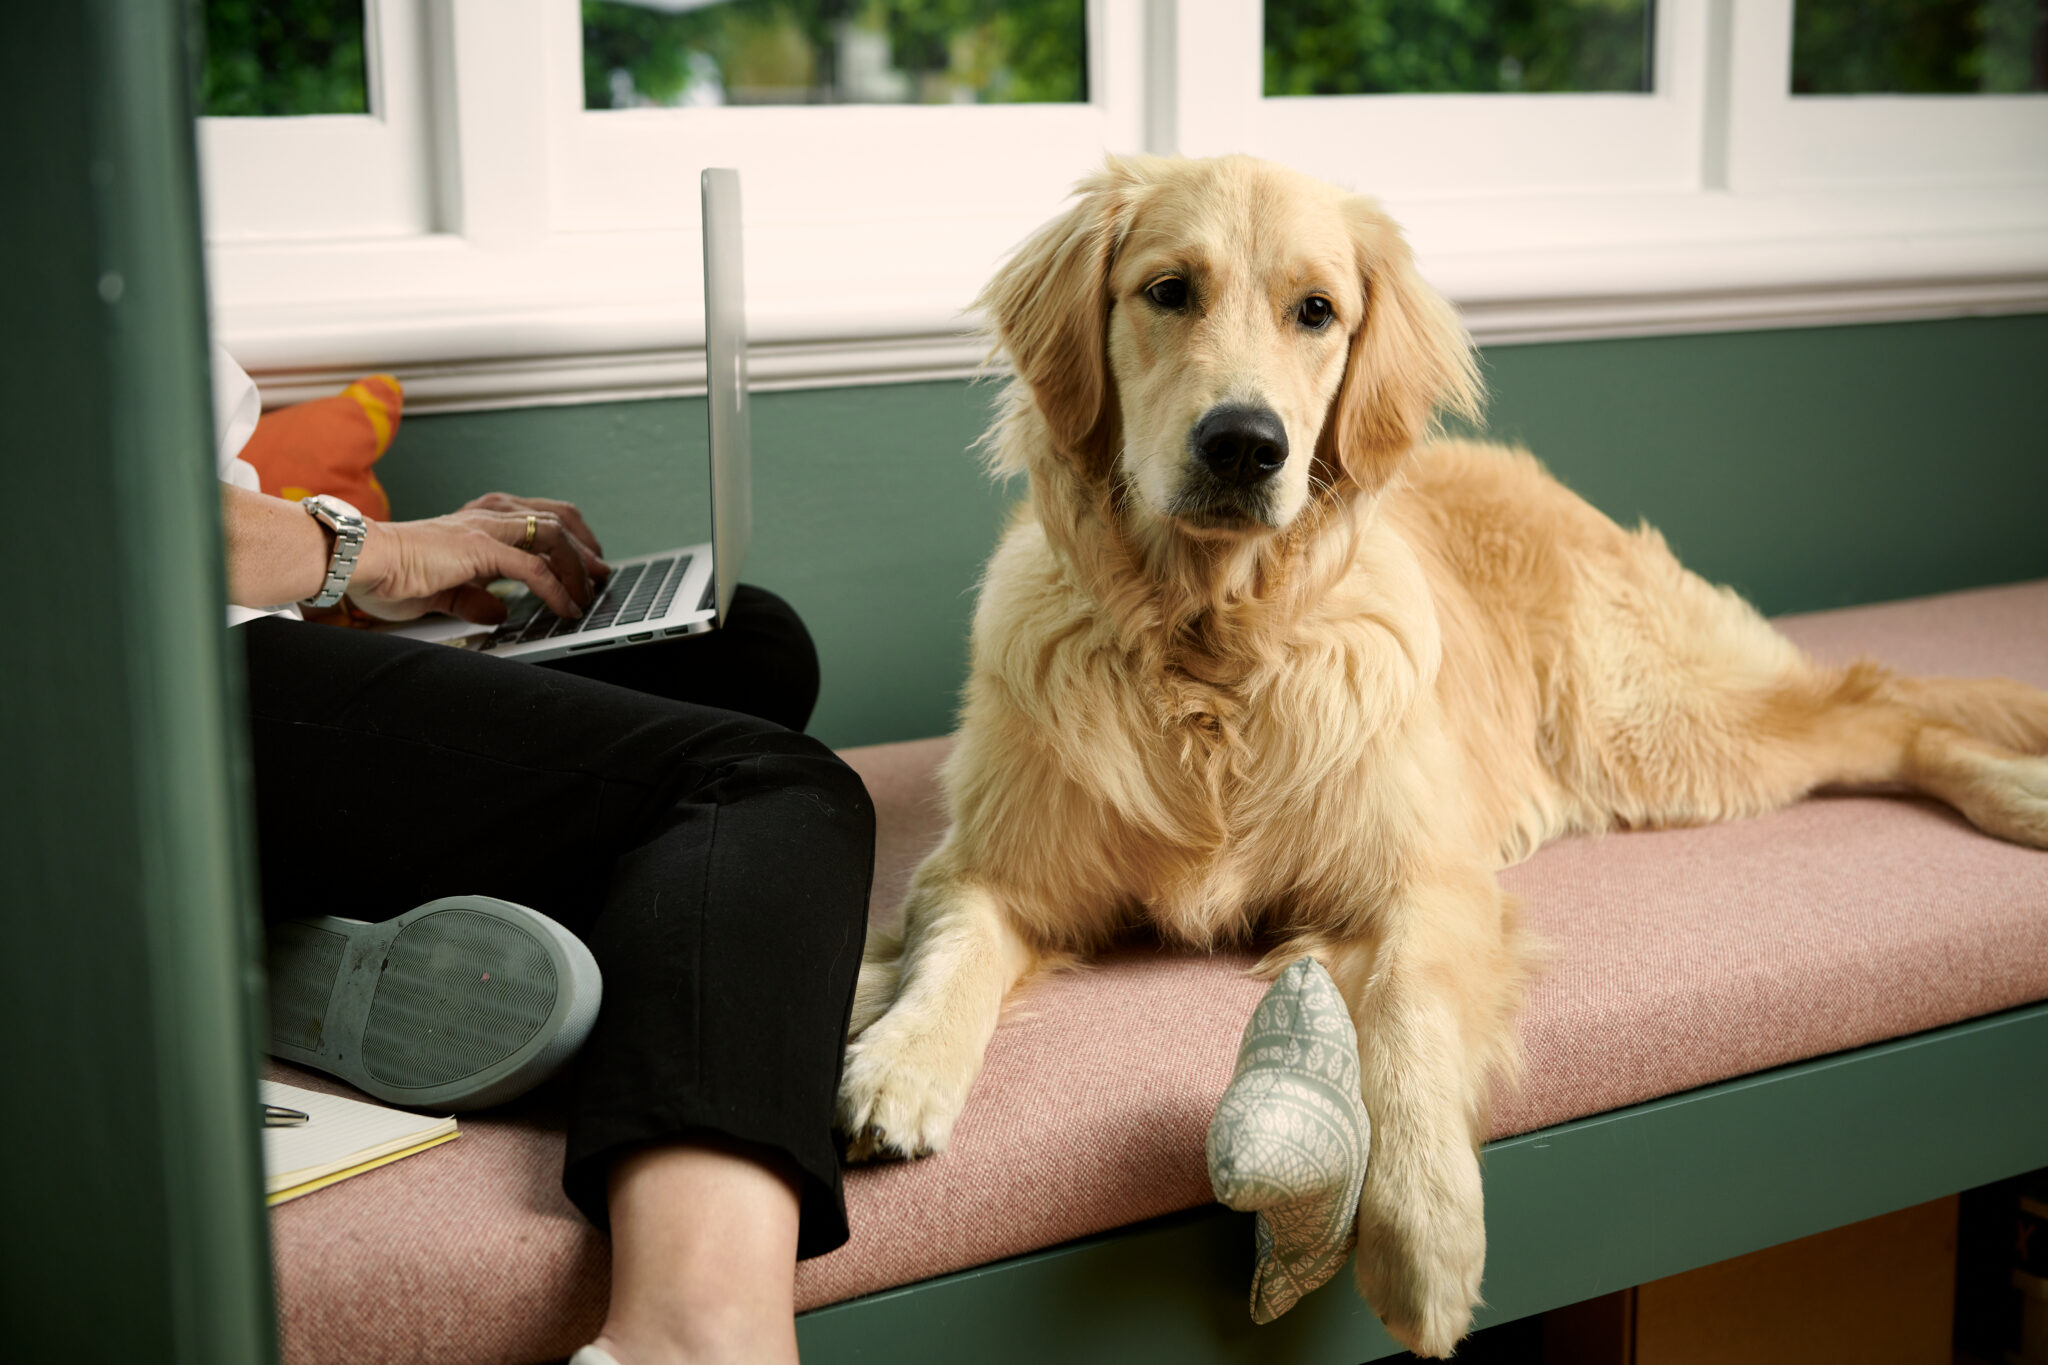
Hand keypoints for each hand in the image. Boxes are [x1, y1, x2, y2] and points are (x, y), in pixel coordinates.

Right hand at [348, 494, 610, 622]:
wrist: (356, 562)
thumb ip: (470, 598)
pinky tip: (566, 608)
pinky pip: (532, 567)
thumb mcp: (440, 593)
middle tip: (601, 575)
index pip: (538, 519)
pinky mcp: (478, 547)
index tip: (585, 567)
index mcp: (476, 523)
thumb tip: (497, 611)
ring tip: (588, 593)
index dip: (569, 541)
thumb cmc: (385, 574)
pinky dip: (556, 589)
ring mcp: (482, 528)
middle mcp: (484, 517)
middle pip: (556, 517)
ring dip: (578, 566)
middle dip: (585, 547)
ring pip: (552, 534)